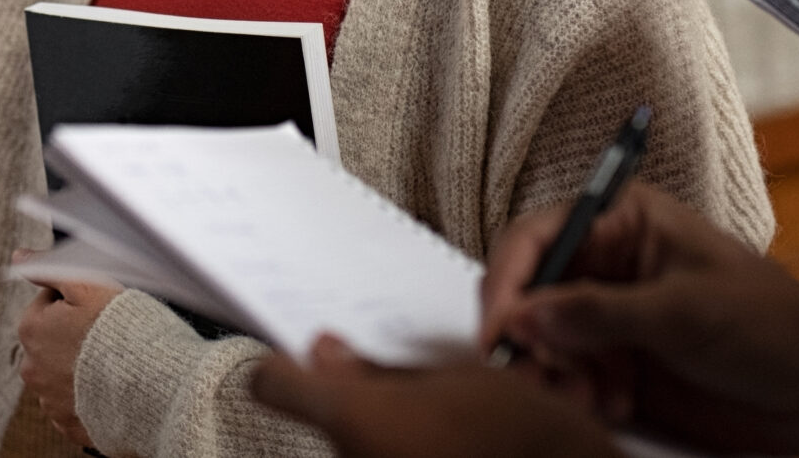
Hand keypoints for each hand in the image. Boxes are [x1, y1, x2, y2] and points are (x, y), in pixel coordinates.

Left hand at [14, 262, 117, 450]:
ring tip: (110, 362)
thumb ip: (49, 267)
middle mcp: (32, 367)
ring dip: (80, 367)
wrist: (151, 385)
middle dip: (74, 335)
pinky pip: (74, 403)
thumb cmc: (121, 330)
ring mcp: (49, 399)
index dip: (78, 301)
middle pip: (53, 339)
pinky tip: (108, 386)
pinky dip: (87, 395)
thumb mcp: (86, 283)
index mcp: (31, 328)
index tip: (98, 308)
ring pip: (62, 372)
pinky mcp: (69, 423)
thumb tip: (20, 256)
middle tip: (106, 335)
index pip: (50, 302)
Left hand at [252, 336, 621, 457]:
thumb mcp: (456, 375)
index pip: (275, 384)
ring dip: (378, 437)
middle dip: (350, 405)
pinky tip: (441, 447)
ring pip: (351, 450)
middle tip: (400, 396)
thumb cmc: (522, 433)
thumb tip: (327, 351)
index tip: (290, 362)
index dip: (282, 368)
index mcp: (357, 418)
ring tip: (437, 429)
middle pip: (321, 421)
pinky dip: (396, 455)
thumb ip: (379, 367)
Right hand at [482, 182, 798, 454]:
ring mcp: (614, 317)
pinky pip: (573, 376)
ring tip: (586, 398)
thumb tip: (525, 315)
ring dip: (553, 372)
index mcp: (624, 223)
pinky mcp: (624, 364)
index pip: (538, 238)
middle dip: (530, 336)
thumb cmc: (772, 324)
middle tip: (542, 375)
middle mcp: (609, 266)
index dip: (508, 281)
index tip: (498, 329)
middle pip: (531, 292)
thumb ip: (599, 313)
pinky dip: (577, 394)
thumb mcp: (682, 312)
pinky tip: (611, 406)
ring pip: (546, 340)